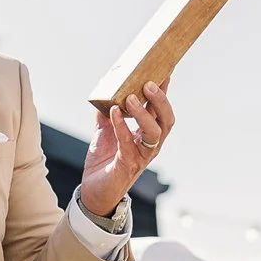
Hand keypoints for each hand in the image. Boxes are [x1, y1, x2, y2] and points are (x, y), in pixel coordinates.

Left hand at [80, 81, 174, 216]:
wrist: (94, 190)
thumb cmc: (104, 162)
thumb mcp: (105, 132)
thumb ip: (107, 114)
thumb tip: (104, 94)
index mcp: (148, 135)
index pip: (160, 110)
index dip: (164, 91)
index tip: (164, 70)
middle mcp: (150, 145)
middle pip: (166, 120)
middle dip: (160, 100)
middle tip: (149, 82)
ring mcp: (141, 156)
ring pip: (154, 132)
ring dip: (143, 113)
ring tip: (129, 97)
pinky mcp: (127, 165)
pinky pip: (127, 143)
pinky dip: (121, 126)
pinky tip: (113, 112)